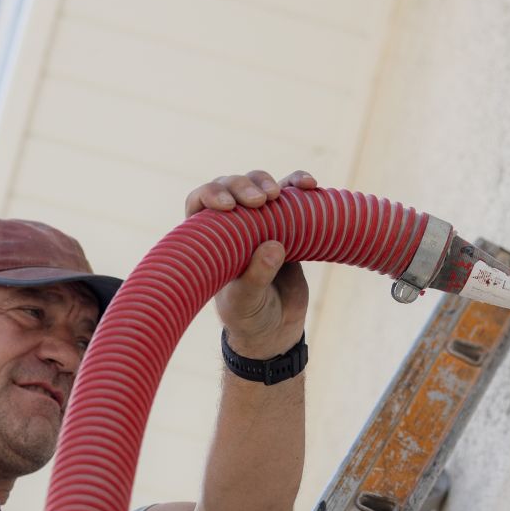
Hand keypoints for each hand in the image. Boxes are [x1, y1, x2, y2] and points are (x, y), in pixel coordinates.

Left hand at [184, 169, 315, 358]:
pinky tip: (311, 184)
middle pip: (230, 186)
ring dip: (268, 181)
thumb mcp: (248, 302)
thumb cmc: (249, 316)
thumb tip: (274, 245)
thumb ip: (257, 276)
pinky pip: (292, 196)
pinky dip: (299, 185)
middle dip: (243, 186)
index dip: (209, 194)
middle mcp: (231, 226)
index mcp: (209, 241)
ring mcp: (259, 222)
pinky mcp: (287, 224)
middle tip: (261, 201)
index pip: (198, 204)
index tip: (228, 206)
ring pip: (259, 184)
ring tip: (279, 193)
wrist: (276, 329)